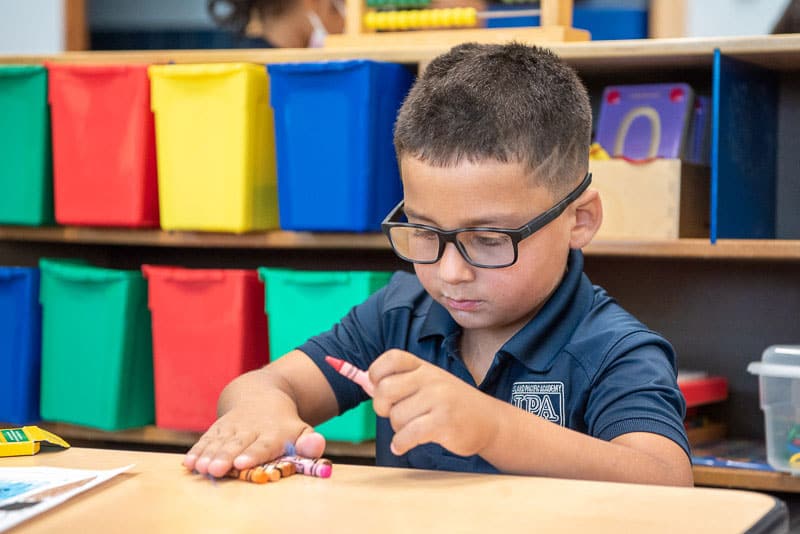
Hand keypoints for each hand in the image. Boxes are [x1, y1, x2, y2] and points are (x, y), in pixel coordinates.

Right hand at [183, 405, 325, 477]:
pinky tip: (189, 462)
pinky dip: (198, 449)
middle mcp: (251, 428)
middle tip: (216, 469)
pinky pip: (207, 438)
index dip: (252, 454)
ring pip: (220, 441)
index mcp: (273, 432)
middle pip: (237, 444)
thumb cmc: (284, 423)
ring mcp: (233, 426)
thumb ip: (310, 442)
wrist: (261, 393)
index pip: (263, 445)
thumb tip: (317, 445)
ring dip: (209, 455)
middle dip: (225, 457)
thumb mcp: (302, 429)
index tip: (241, 464)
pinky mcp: (219, 426)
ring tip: (201, 467)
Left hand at [369, 349, 498, 456]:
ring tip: (411, 430)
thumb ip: (401, 382)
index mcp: (424, 367)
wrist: (490, 421)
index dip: (376, 373)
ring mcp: (438, 400)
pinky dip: (400, 444)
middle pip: (385, 390)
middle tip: (392, 414)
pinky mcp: (443, 423)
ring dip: (397, 429)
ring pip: (396, 417)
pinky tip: (403, 446)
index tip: (378, 387)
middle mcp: (431, 379)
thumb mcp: (430, 385)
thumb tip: (364, 383)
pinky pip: (407, 435)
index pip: (391, 358)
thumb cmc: (453, 404)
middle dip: (382, 407)